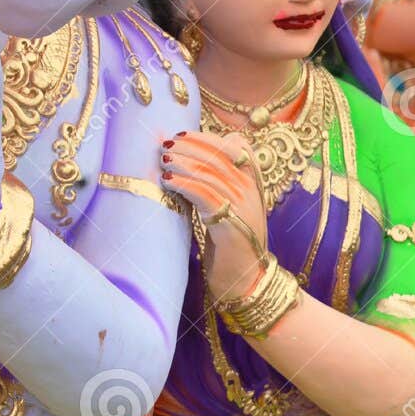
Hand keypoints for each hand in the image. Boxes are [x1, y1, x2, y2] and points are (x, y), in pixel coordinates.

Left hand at [161, 131, 268, 301]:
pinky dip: (184, 184)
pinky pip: (205, 194)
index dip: (207, 137)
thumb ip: (213, 187)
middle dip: (189, 146)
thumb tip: (181, 166)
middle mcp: (250, 190)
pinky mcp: (231, 222)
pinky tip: (168, 180)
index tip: (181, 135)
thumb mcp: (225, 209)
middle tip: (165, 144)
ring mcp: (243, 205)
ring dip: (182, 162)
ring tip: (163, 159)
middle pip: (218, 155)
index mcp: (252, 183)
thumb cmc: (230, 246)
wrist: (246, 280)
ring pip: (210, 172)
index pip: (235, 145)